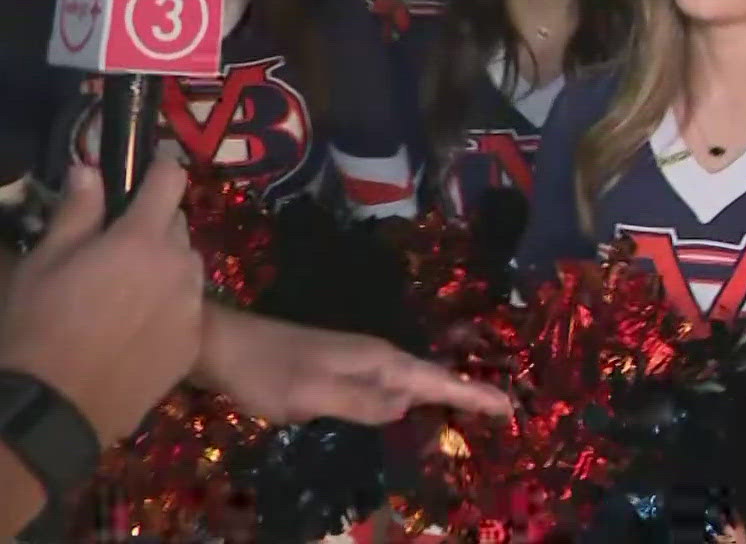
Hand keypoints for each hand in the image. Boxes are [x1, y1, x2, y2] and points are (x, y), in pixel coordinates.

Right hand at [0, 161, 201, 443]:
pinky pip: (189, 306)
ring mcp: (193, 304)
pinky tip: (136, 326)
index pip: (170, 179)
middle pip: (178, 224)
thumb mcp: (44, 262)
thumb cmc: (40, 327)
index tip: (142, 173)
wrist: (58, 408)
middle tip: (115, 246)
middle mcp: (180, 264)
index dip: (157, 170)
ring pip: (187, 265)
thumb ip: (76, 211)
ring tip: (124, 290)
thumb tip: (89, 168)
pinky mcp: (194, 341)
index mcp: (142, 238)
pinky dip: (170, 305)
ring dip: (164, 265)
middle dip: (152, 224)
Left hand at [197, 307, 511, 423]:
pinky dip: (413, 398)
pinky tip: (416, 410)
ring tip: (475, 411)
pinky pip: (390, 388)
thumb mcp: (314, 394)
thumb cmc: (268, 370)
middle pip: (433, 379)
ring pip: (412, 383)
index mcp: (378, 361)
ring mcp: (359, 362)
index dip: (474, 395)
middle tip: (503, 412)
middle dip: (468, 392)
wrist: (223, 346)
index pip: (437, 381)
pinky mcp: (342, 371)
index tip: (509, 407)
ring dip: (444, 396)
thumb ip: (363, 402)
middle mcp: (376, 357)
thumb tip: (406, 407)